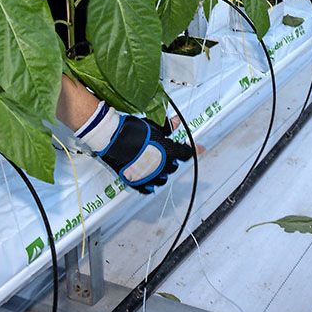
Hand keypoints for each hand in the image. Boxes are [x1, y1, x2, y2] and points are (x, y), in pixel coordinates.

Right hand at [76, 104, 193, 193]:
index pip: (186, 153)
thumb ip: (167, 127)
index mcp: (167, 151)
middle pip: (174, 167)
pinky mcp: (136, 180)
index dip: (192, 150)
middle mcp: (161, 166)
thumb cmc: (132, 129)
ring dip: (161, 172)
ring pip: (162, 179)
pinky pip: (148, 189)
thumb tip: (176, 122)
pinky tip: (149, 179)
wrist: (112, 136)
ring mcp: (148, 175)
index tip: (199, 149)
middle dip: (171, 160)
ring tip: (155, 165)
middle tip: (164, 153)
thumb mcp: (153, 125)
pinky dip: (150, 185)